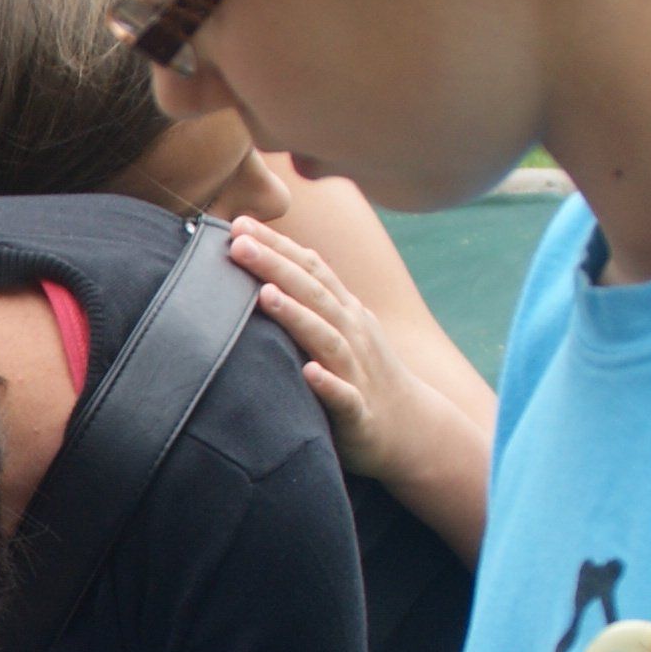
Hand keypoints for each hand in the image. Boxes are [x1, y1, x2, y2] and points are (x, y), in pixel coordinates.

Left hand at [230, 216, 470, 495]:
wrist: (411, 428)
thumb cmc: (360, 375)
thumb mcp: (339, 329)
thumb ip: (309, 301)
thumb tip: (263, 270)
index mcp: (343, 312)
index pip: (309, 269)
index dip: (277, 245)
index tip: (238, 223)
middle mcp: (352, 333)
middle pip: (313, 294)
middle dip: (276, 266)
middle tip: (239, 243)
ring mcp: (357, 372)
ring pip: (327, 339)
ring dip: (297, 316)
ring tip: (265, 295)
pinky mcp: (359, 413)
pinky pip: (345, 397)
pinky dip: (328, 384)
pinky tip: (310, 373)